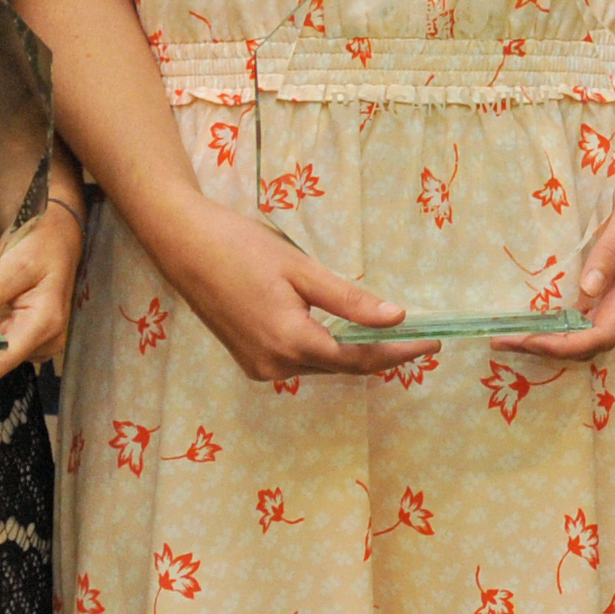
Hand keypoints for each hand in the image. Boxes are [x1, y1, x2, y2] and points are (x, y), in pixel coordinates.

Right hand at [134, 194, 433, 385]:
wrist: (183, 246)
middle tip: (416, 335)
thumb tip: (397, 318)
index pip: (360, 359)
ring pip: (321, 365)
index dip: (399, 353)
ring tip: (387, 334)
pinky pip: (299, 361)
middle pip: (342, 366)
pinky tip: (340, 332)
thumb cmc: (242, 248)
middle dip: (380, 354)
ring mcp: (260, 367)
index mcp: (292, 341)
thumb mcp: (303, 269)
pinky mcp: (250, 361)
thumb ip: (350, 300)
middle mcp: (277, 364)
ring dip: (352, 352)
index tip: (431, 342)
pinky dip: (323, 350)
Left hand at [493, 107, 614, 365]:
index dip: (562, 345)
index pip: (602, 333)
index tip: (522, 339)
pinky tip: (537, 303)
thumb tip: (588, 290)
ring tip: (512, 328)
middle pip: (592, 337)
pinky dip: (560, 313)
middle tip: (502, 338)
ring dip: (552, 333)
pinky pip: (588, 304)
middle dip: (549, 345)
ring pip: (589, 325)